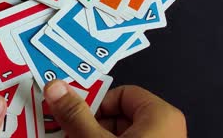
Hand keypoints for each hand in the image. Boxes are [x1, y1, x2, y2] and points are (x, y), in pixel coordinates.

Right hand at [43, 80, 186, 137]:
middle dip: (90, 125)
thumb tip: (57, 90)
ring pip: (119, 135)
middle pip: (117, 116)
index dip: (95, 103)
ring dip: (93, 137)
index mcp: (161, 116)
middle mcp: (166, 130)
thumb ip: (75, 115)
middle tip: (71, 133)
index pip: (122, 93)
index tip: (75, 113)